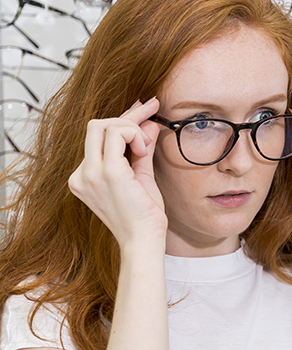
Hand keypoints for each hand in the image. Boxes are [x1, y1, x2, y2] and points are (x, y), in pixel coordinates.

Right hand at [67, 98, 166, 248]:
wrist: (144, 240)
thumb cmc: (143, 215)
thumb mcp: (141, 176)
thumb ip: (142, 150)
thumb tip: (149, 123)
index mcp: (84, 176)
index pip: (97, 137)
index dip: (122, 120)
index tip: (144, 110)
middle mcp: (81, 174)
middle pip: (96, 125)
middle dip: (127, 116)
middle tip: (152, 112)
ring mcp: (90, 173)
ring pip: (103, 125)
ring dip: (131, 128)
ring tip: (146, 147)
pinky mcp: (107, 172)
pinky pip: (116, 134)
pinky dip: (133, 135)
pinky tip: (143, 150)